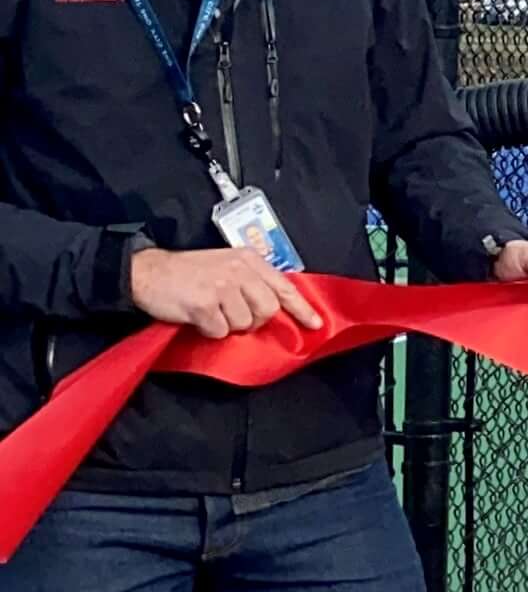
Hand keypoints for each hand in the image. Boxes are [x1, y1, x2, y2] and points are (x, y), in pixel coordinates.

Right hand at [129, 242, 321, 336]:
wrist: (147, 272)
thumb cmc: (187, 272)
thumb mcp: (225, 264)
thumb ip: (251, 281)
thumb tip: (274, 307)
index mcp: (248, 260)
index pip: (284, 286)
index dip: (301, 308)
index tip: (315, 324)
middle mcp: (239, 271)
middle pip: (268, 310)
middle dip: (254, 320)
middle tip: (233, 315)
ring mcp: (222, 287)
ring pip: (243, 324)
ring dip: (227, 325)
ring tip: (210, 311)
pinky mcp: (204, 305)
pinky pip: (220, 331)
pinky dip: (209, 330)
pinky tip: (197, 317)